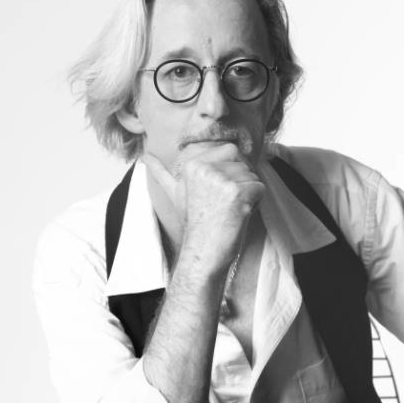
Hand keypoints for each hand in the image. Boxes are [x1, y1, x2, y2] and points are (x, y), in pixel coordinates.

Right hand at [143, 142, 264, 269]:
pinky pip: (260, 188)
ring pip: (253, 176)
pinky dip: (256, 203)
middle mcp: (204, 168)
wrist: (202, 252)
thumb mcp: (174, 193)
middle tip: (224, 203)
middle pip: (243, 162)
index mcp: (192, 164)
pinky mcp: (237, 193)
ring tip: (230, 210)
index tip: (217, 193)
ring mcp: (221, 180)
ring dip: (248, 194)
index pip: (230, 150)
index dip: (231, 171)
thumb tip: (143, 156)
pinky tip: (239, 215)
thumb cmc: (194, 223)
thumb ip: (160, 172)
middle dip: (241, 182)